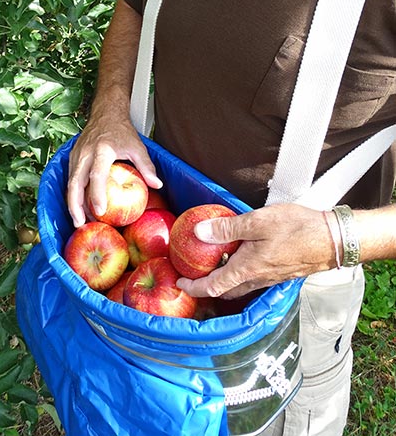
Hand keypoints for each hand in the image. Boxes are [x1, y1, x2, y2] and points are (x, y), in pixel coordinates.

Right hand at [66, 116, 161, 227]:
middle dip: (75, 205)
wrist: (105, 113)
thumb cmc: (121, 131)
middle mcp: (85, 153)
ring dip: (72, 203)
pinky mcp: (72, 157)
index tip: (100, 211)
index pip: (96, 175)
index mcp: (102, 150)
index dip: (97, 194)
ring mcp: (76, 155)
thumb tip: (157, 185)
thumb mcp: (137, 147)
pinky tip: (78, 207)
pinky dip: (72, 194)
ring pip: (69, 183)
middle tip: (80, 224)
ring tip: (79, 221)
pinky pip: (69, 179)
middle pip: (75, 183)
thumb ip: (146, 166)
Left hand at [176, 203, 336, 298]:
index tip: (180, 282)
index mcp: (247, 270)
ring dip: (223, 279)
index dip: (194, 287)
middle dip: (206, 286)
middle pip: (225, 290)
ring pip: (240, 285)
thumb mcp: (258, 221)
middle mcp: (257, 279)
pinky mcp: (280, 272)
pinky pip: (253, 278)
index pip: (213, 287)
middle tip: (193, 272)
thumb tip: (199, 232)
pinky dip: (239, 272)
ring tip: (213, 262)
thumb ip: (227, 228)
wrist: (332, 239)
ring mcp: (270, 278)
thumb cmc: (297, 228)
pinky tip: (239, 254)